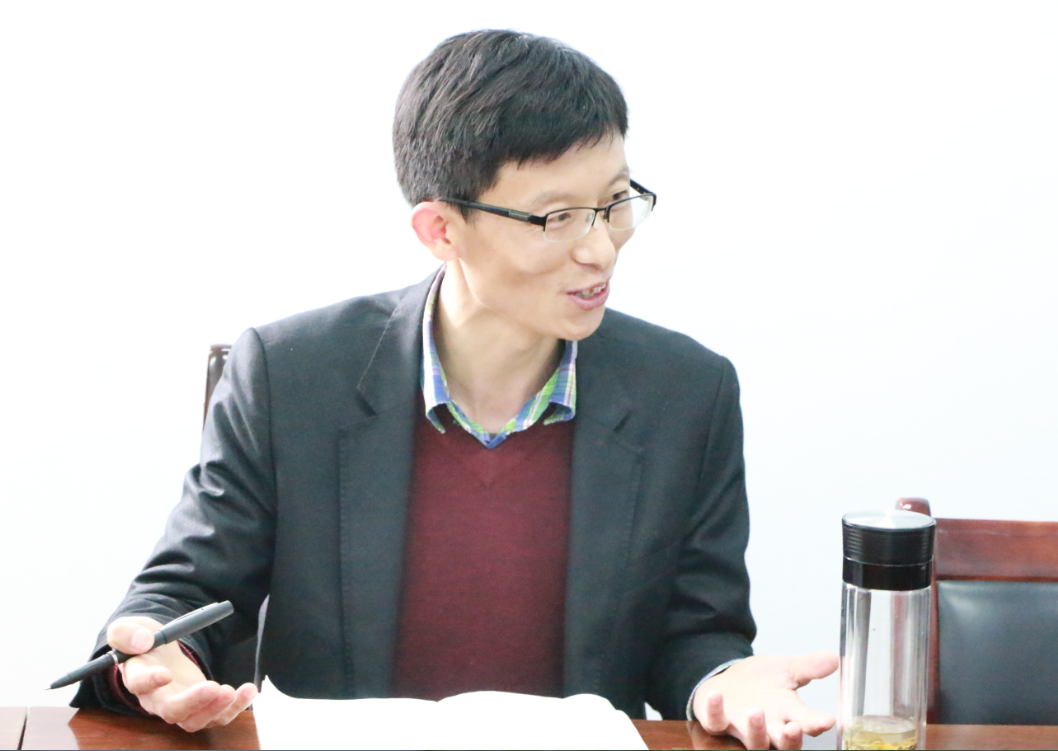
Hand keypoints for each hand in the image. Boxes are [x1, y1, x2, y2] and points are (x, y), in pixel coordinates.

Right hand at [107, 615, 256, 731]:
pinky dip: (234, 706)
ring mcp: (180, 706)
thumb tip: (142, 642)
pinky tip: (248, 690)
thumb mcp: (128, 628)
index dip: (150, 682)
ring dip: (216, 709)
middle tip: (214, 687)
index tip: (164, 673)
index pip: (139, 684)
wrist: (155, 649)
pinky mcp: (200, 705)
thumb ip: (126, 633)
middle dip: (194, 702)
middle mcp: (157, 699)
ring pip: (195, 720)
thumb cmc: (141, 641)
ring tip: (232, 691)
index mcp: (137, 677)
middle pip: (172, 711)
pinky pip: (217, 716)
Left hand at [691, 652, 837, 750]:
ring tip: (757, 712)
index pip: (807, 724)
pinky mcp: (718, 721)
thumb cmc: (763, 680)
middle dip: (790, 738)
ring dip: (755, 730)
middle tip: (795, 728)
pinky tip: (717, 695)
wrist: (730, 681)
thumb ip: (809, 667)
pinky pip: (715, 723)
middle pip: (783, 743)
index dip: (817, 724)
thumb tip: (834, 659)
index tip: (828, 720)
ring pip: (753, 741)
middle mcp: (769, 726)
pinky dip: (715, 711)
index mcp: (788, 714)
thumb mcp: (787, 669)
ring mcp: (742, 726)